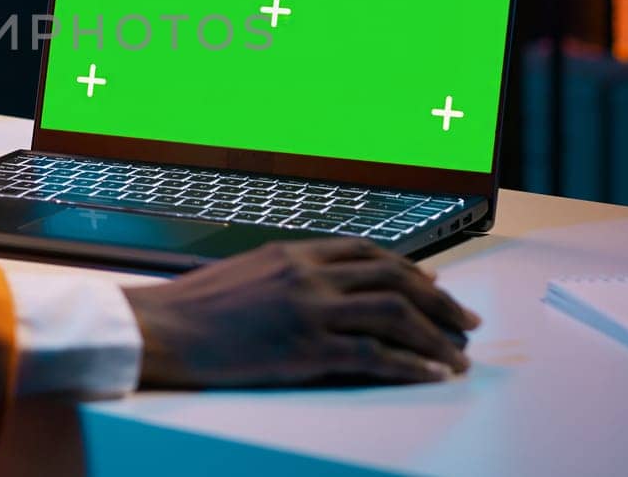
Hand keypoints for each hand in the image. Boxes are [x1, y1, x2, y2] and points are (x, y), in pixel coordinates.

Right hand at [122, 238, 480, 387]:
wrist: (162, 328)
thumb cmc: (195, 307)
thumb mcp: (247, 273)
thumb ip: (290, 274)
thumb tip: (326, 286)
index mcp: (294, 252)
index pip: (367, 251)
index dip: (409, 268)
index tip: (434, 285)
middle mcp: (309, 274)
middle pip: (393, 277)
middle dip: (438, 301)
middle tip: (466, 321)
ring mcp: (309, 309)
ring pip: (393, 313)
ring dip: (434, 334)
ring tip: (458, 354)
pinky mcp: (306, 348)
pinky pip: (374, 355)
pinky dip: (411, 365)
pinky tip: (432, 375)